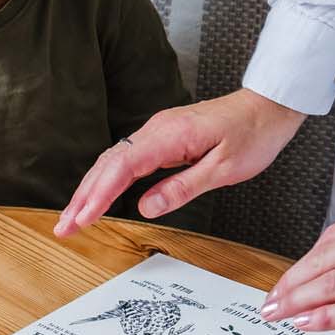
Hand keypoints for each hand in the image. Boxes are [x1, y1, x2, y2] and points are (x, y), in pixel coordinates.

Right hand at [56, 88, 305, 235]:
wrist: (269, 106)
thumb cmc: (253, 134)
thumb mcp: (224, 169)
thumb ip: (183, 188)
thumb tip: (146, 208)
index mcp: (170, 135)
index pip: (123, 166)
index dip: (98, 194)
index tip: (81, 219)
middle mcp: (158, 129)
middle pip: (109, 163)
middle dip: (83, 196)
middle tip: (64, 227)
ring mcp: (158, 131)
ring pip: (114, 160)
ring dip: (90, 189)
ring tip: (73, 218)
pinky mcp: (163, 137)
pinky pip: (127, 158)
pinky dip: (108, 178)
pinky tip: (99, 195)